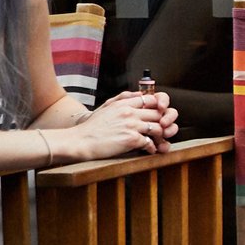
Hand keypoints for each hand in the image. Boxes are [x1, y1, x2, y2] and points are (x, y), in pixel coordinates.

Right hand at [56, 90, 177, 162]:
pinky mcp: (131, 139)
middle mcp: (129, 112)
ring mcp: (131, 125)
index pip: (152, 99)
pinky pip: (150, 143)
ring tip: (158, 142)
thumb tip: (141, 95)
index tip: (159, 115)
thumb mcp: (107, 107)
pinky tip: (148, 150)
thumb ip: (124, 99)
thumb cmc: (92, 127)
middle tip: (163, 131)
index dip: (159, 107)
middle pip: (158, 114)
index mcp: (124, 103)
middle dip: (163, 123)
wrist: (80, 141)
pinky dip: (152, 148)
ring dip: (160, 137)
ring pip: (158, 129)